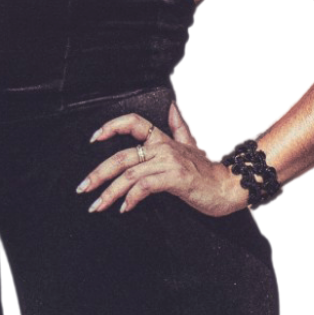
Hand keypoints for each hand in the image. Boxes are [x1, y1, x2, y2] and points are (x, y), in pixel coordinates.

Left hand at [76, 100, 247, 218]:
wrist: (230, 186)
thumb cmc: (209, 171)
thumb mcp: (192, 144)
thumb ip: (179, 127)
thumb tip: (172, 106)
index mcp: (164, 139)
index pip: (134, 122)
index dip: (112, 126)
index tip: (94, 138)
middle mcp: (163, 148)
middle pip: (122, 155)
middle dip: (98, 173)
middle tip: (83, 187)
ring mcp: (169, 162)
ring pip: (129, 174)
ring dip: (109, 191)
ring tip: (96, 205)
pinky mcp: (175, 179)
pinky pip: (145, 186)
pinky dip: (131, 198)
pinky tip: (124, 208)